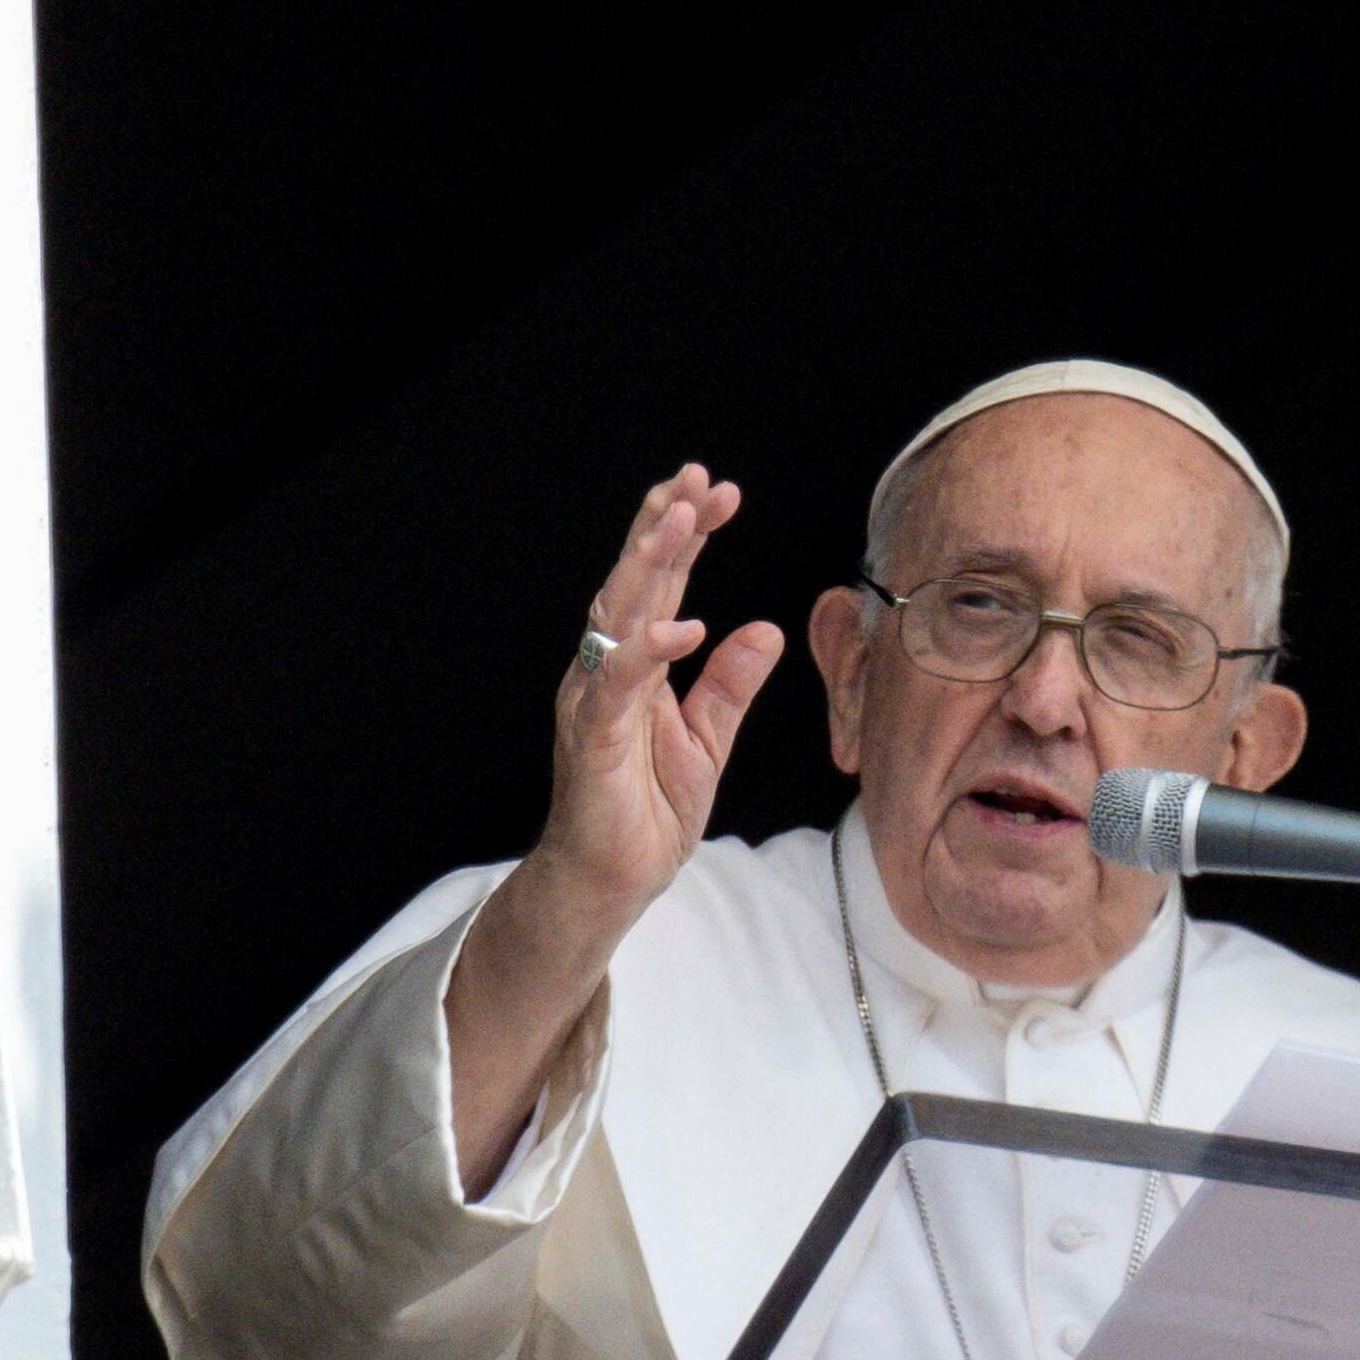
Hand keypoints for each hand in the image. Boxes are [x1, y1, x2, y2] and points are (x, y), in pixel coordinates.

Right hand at [444, 468, 782, 1193]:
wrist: (609, 882)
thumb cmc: (646, 812)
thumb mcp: (709, 740)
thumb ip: (730, 684)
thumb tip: (765, 628)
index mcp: (634, 664)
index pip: (661, 584)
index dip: (686, 535)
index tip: (719, 490)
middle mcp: (605, 669)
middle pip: (634, 582)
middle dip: (664, 526)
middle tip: (695, 478)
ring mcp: (594, 700)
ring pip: (618, 616)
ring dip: (650, 565)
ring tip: (680, 519)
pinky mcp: (594, 740)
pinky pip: (620, 687)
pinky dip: (648, 653)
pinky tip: (681, 626)